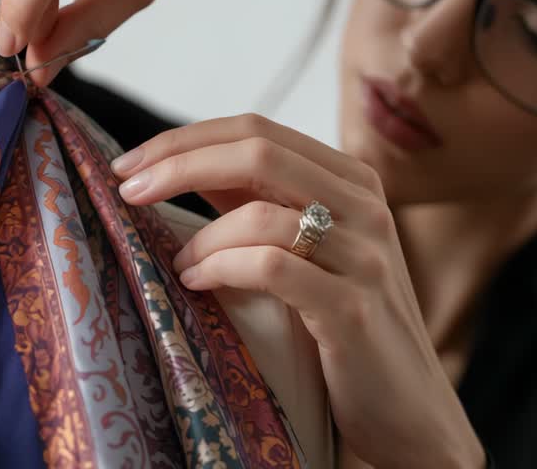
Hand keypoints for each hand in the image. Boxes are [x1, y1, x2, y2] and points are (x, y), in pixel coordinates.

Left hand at [111, 114, 486, 467]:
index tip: (131, 163)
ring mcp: (364, 256)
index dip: (187, 138)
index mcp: (353, 179)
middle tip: (127, 189)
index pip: (258, 129)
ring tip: (179, 265)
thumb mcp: (308, 249)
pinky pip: (271, 268)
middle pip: (257, 152)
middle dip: (178, 163)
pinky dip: (221, 268)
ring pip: (260, 213)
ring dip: (201, 237)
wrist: (409, 407)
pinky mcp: (354, 309)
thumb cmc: (346, 325)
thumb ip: (257, 203)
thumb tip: (181, 163)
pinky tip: (197, 283)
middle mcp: (366, 205)